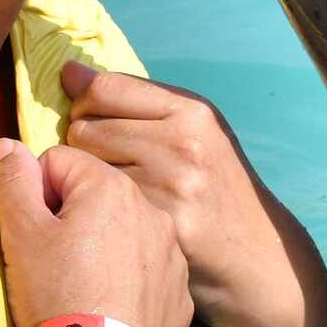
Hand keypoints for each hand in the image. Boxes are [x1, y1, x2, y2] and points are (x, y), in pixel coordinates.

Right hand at [0, 138, 191, 326]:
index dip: (35, 194)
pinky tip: (109, 308)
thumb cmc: (57, 295)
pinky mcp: (180, 293)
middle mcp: (152, 211)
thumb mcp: (21, 236)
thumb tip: (7, 145)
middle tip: (52, 262)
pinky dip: (128, 280)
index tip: (31, 232)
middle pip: (95, 195)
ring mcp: (172, 253)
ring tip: (81, 287)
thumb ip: (12, 183)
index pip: (59, 161)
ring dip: (102, 246)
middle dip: (70, 217)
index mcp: (113, 187)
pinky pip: (147, 269)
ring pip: (124, 231)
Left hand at [59, 61, 326, 326]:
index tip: (85, 119)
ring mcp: (174, 184)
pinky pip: (99, 205)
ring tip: (107, 191)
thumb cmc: (216, 189)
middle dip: (81, 145)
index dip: (82, 104)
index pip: (104, 88)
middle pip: (86, 127)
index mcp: (191, 112)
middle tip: (99, 165)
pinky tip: (115, 219)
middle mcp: (184, 142)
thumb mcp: (194, 134)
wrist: (257, 254)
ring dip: (85, 179)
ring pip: (86, 166)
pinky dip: (97, 211)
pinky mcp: (163, 223)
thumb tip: (69, 72)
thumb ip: (135, 103)